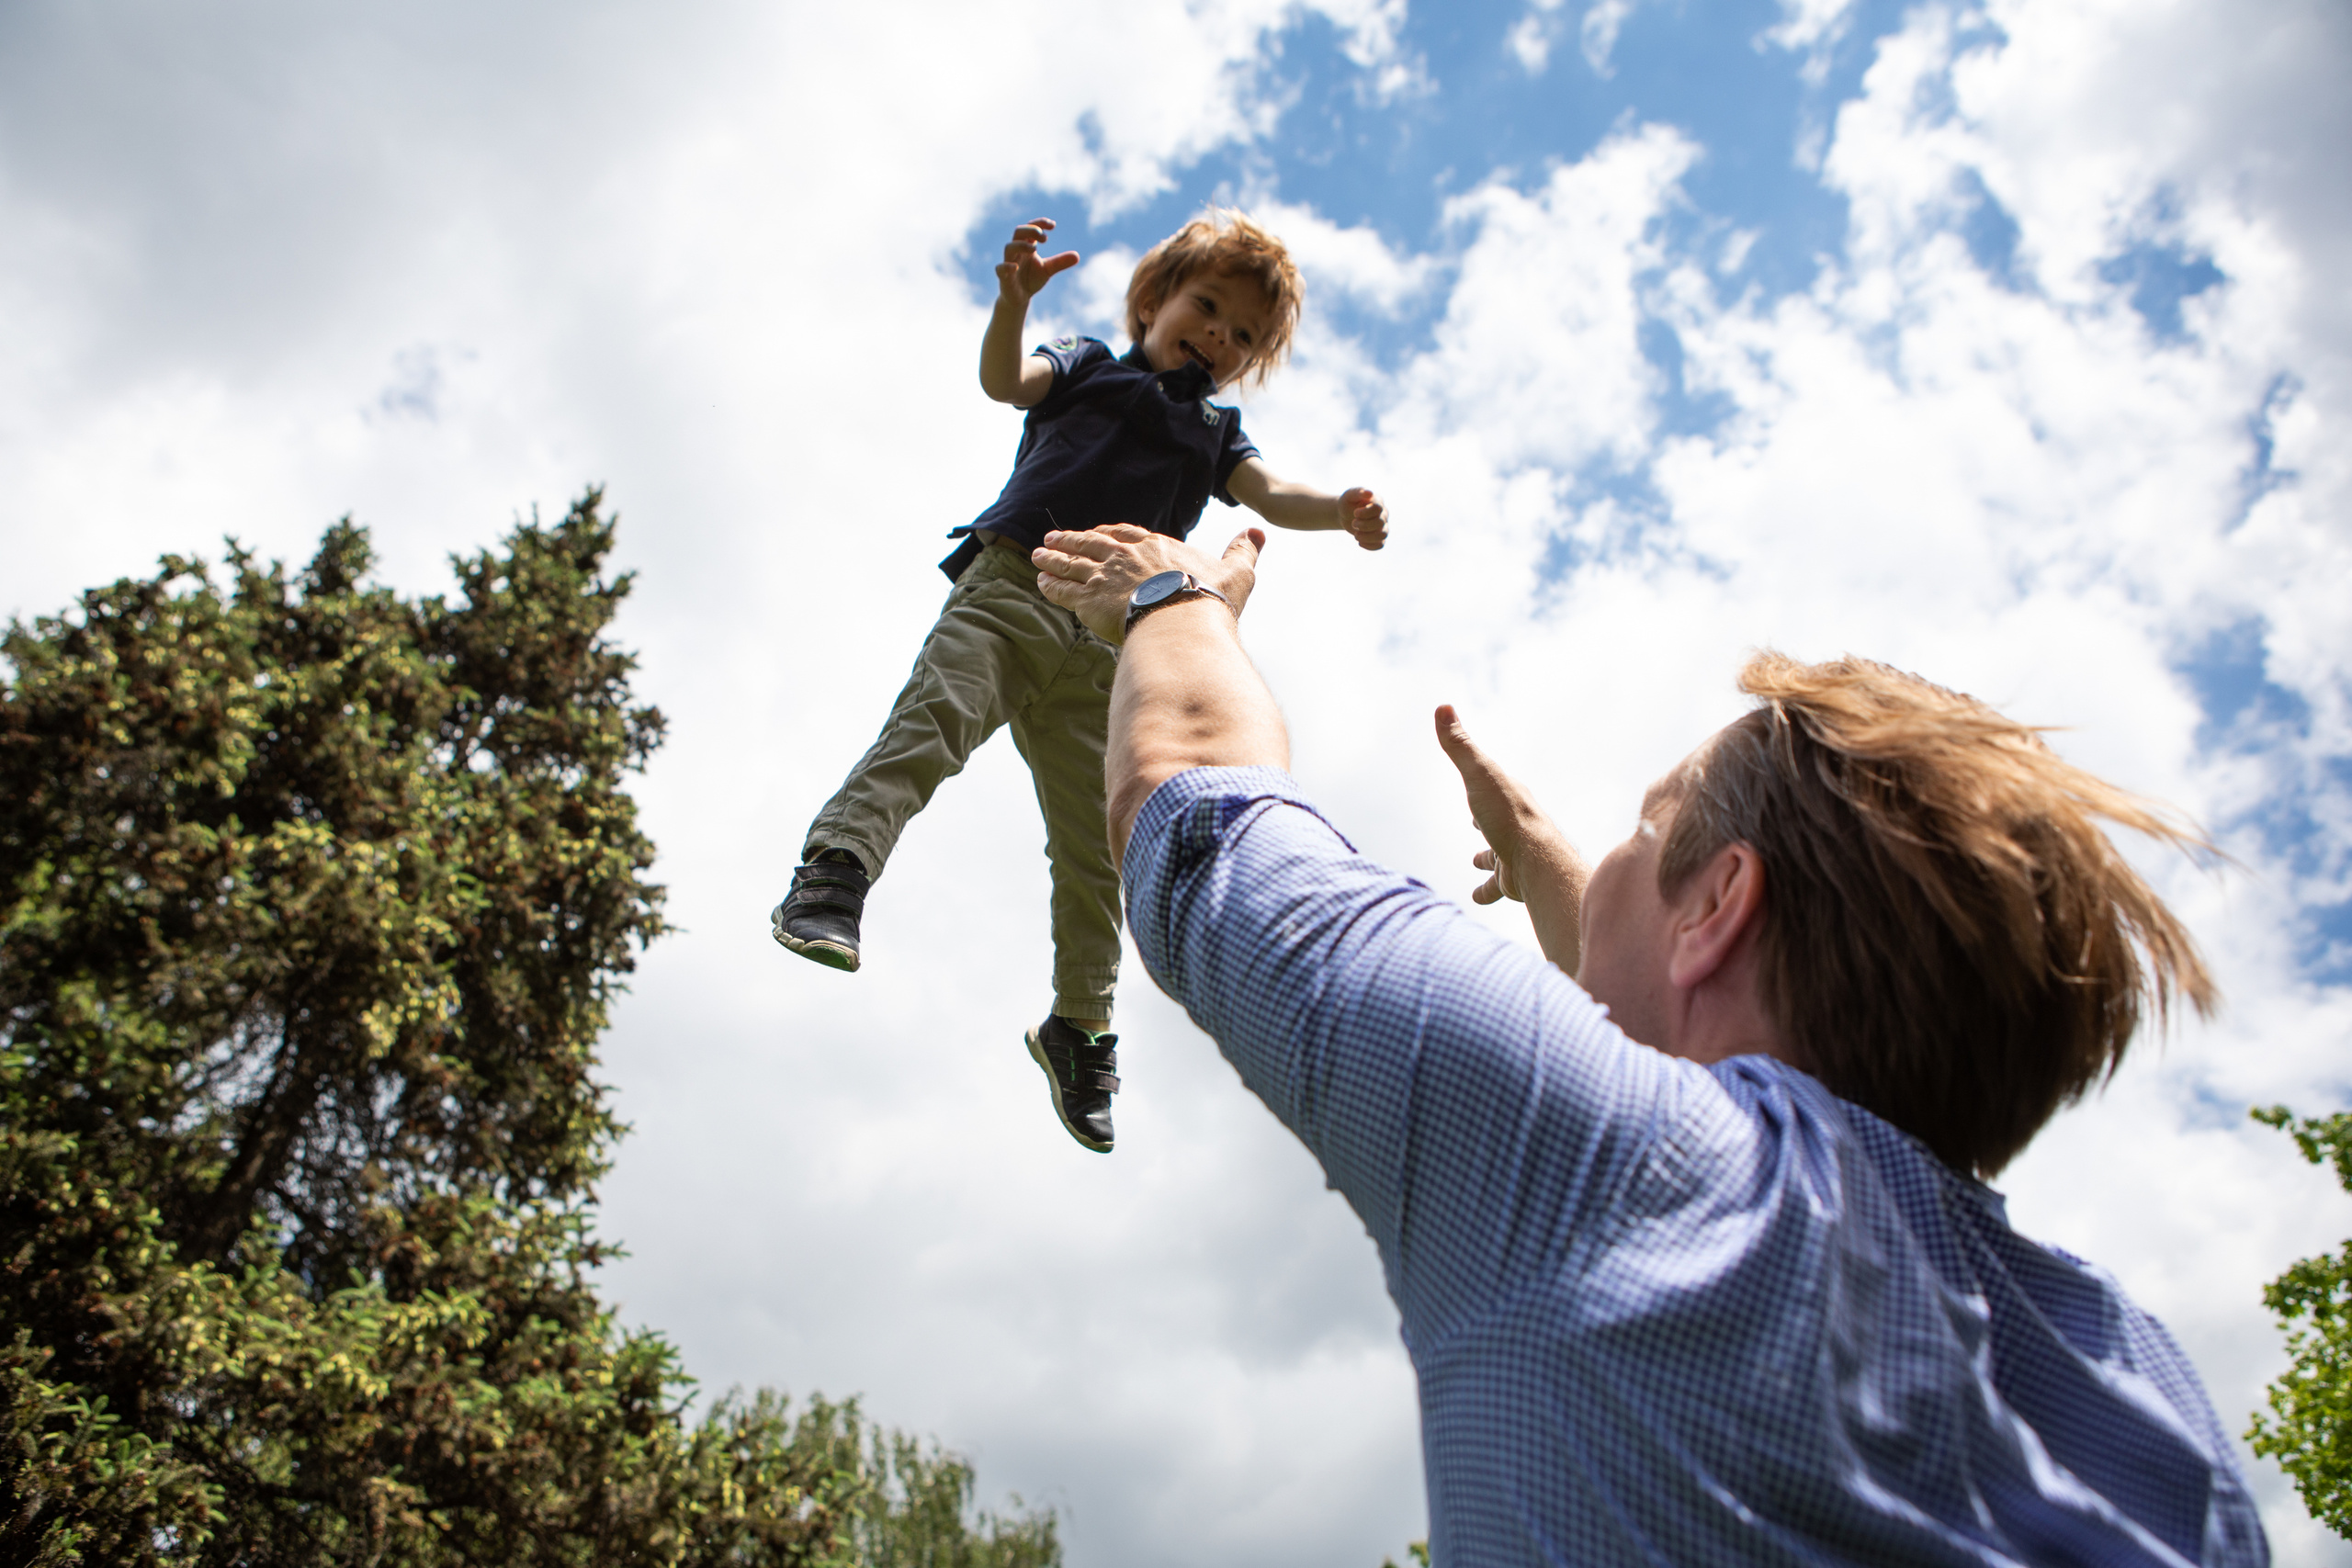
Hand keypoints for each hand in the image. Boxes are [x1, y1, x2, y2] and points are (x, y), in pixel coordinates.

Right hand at [997, 217, 1079, 304]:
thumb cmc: (1032, 279)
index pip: (1030, 227)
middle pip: (1018, 232)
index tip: (1052, 225)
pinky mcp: (1003, 277)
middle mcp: (1017, 251)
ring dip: (1021, 245)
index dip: (1039, 223)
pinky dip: (1006, 266)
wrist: (1020, 298)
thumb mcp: (1048, 269)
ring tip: (1034, 248)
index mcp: (1026, 245)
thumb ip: (1060, 262)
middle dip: (1030, 230)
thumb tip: (1077, 256)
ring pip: (1009, 248)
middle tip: (1044, 237)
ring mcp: (1009, 262)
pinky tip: (1015, 267)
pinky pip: (1000, 268)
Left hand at [1034, 524, 1262, 644]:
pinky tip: (1041, 583)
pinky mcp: (1090, 600)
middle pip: (1092, 542)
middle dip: (1072, 539)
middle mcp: (1125, 555)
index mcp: (1156, 546)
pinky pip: (1064, 590)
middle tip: (1053, 537)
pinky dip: (1051, 585)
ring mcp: (1105, 576)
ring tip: (1037, 554)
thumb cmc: (1212, 598)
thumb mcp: (1236, 570)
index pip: (1127, 533)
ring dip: (1053, 558)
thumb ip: (1243, 550)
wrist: (1184, 620)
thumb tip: (1258, 531)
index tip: (1098, 532)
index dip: (1110, 532)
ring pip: (1072, 563)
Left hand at [1340, 487, 1387, 550]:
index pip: (1378, 508)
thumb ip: (1358, 492)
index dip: (1365, 513)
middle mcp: (1383, 514)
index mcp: (1378, 502)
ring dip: (1367, 537)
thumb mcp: (1349, 495)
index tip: (1355, 513)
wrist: (1344, 514)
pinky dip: (1370, 546)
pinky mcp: (1378, 537)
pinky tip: (1359, 542)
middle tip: (1354, 523)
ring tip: (1356, 535)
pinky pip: (1381, 544)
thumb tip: (1369, 493)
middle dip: (1364, 525)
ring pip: (1383, 535)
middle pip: (1380, 523)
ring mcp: (1382, 526)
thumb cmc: (1348, 502)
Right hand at [1433, 705, 1589, 971]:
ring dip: (1486, 858)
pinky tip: (1476, 897)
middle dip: (1484, 821)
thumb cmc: (1507, 816)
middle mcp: (1514, 824)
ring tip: (1476, 861)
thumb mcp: (1478, 774)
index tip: (1477, 774)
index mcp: (1507, 797)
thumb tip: (1442, 707)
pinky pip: (1497, 886)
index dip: (1482, 779)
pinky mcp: (1513, 879)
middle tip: (1473, 821)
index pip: (1492, 784)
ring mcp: (1515, 852)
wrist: (1537, 863)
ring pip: (1497, 855)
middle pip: (1497, 820)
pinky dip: (1486, 891)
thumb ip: (1459, 745)